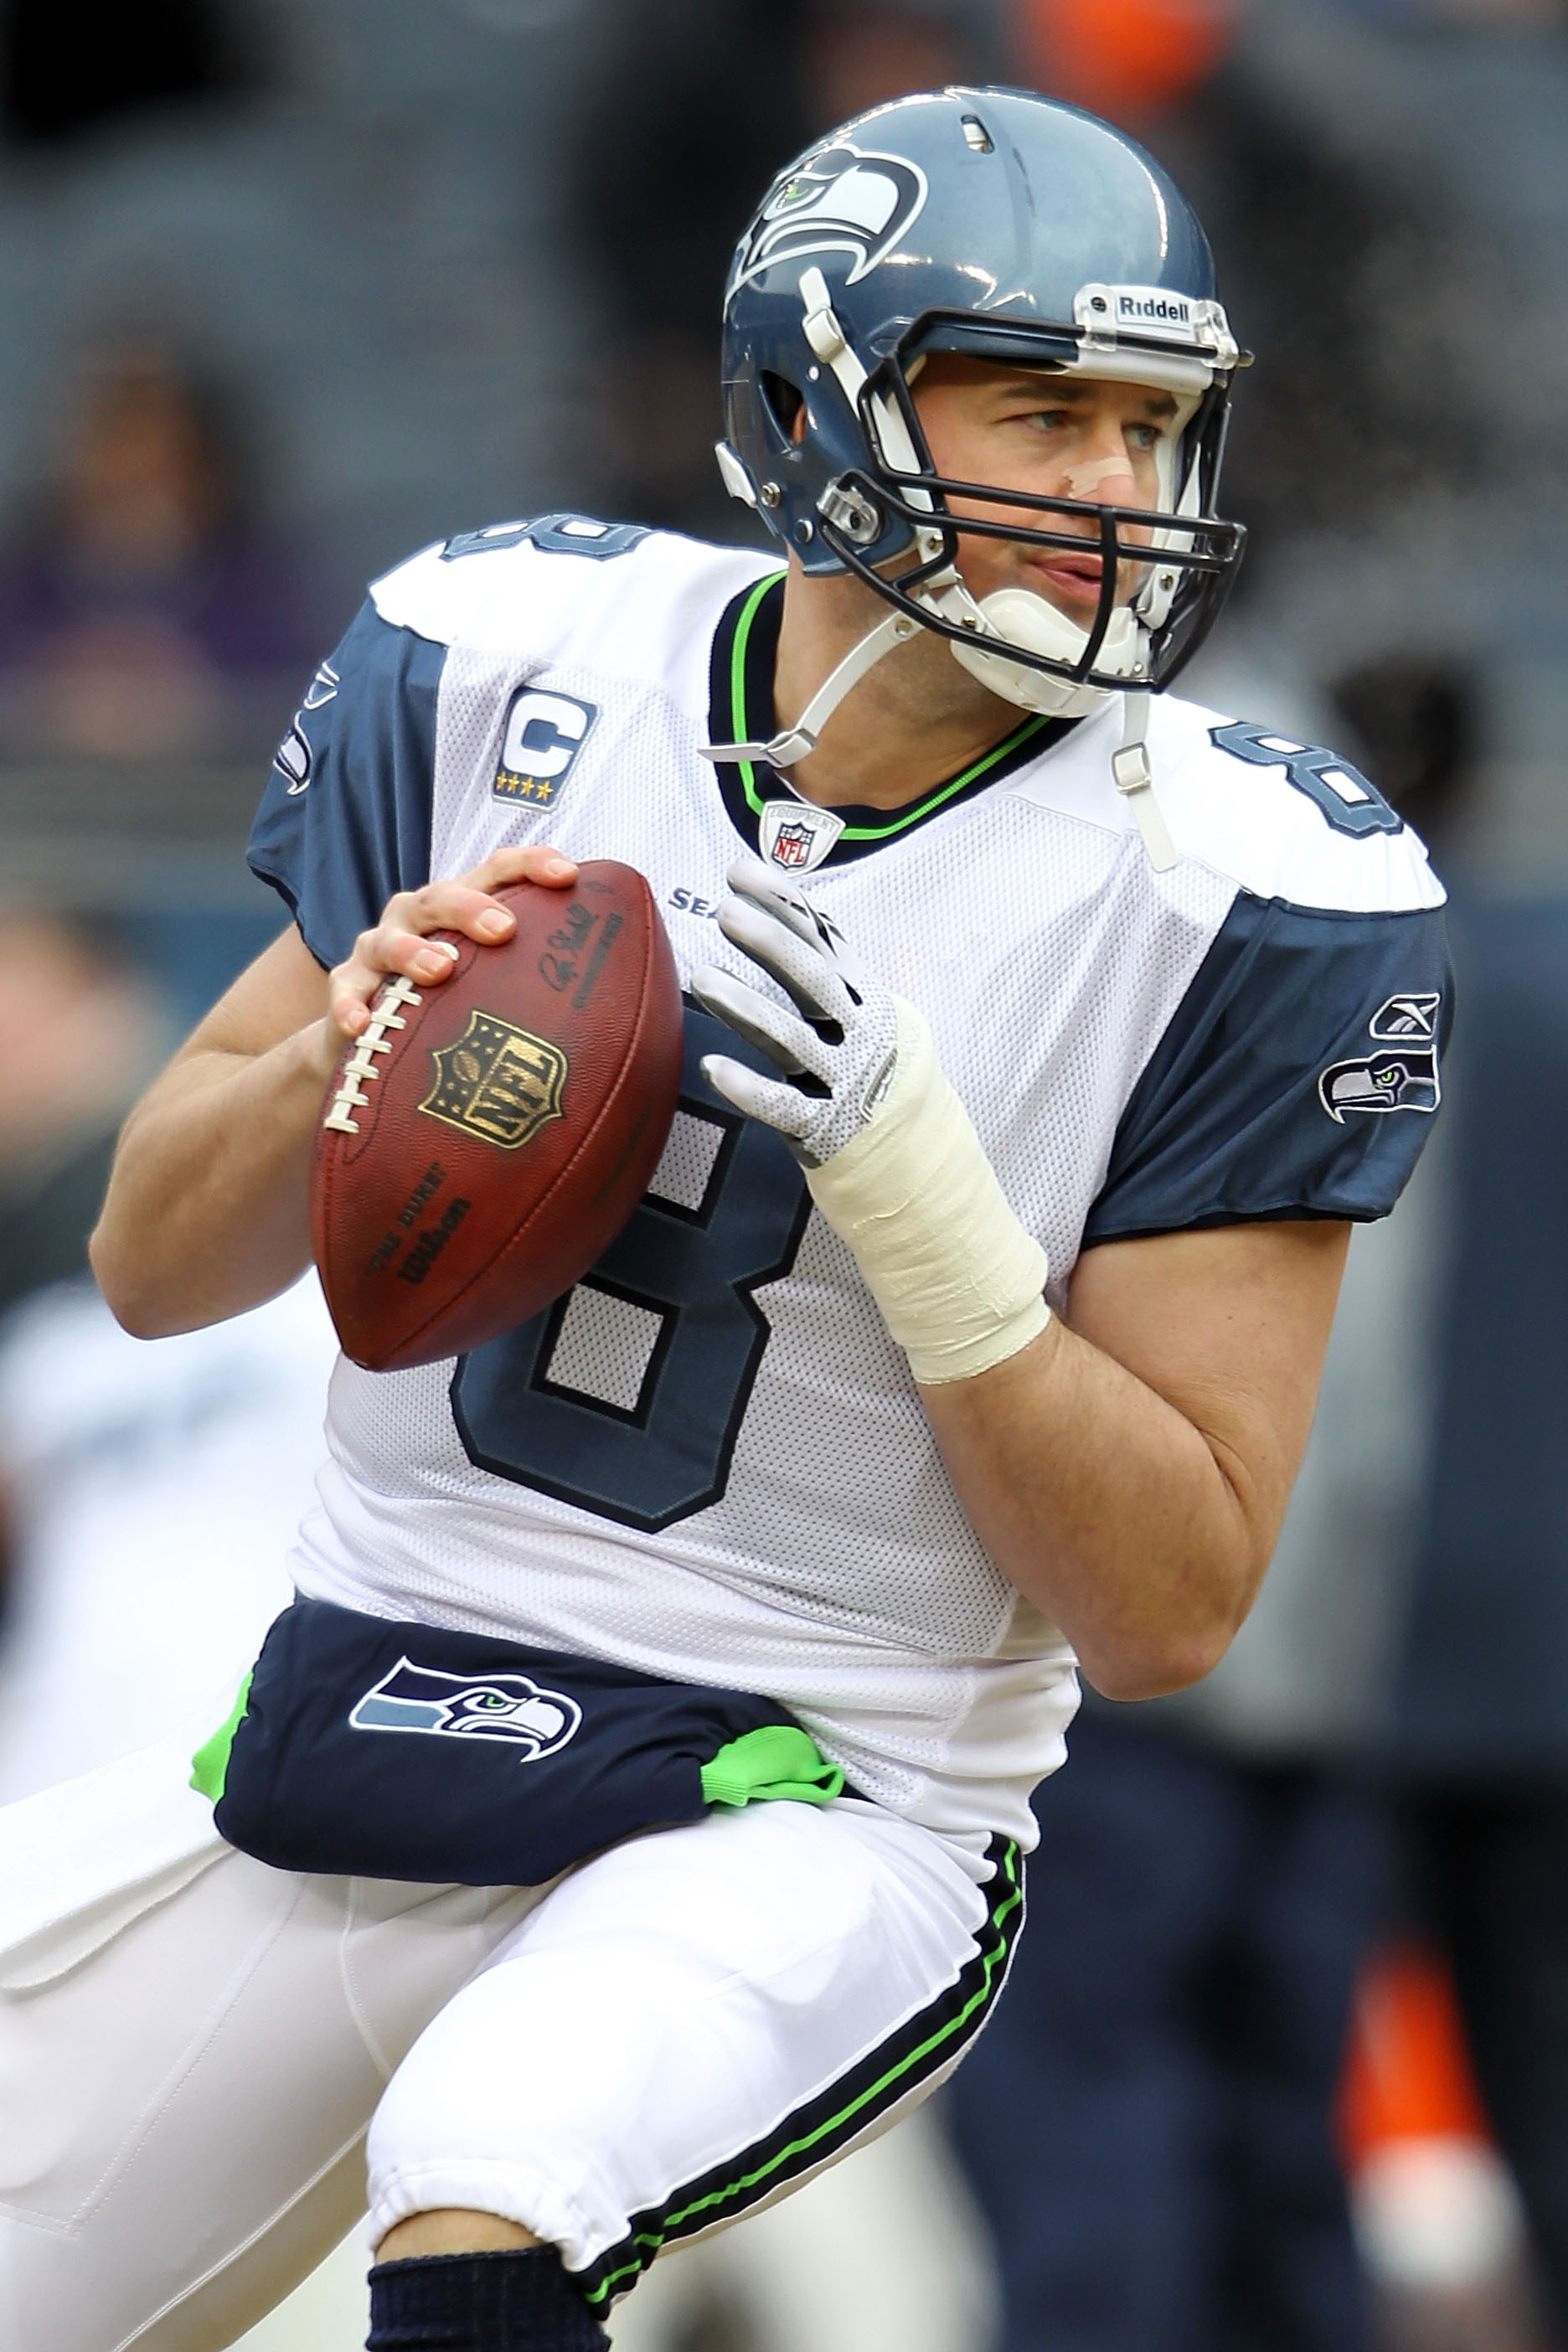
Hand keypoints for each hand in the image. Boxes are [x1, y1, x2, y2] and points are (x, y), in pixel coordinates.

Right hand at [325, 845, 577, 1049]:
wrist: (373, 1040)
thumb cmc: (450, 1003)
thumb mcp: (493, 983)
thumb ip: (537, 981)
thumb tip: (623, 1009)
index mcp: (461, 907)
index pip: (499, 871)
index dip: (532, 865)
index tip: (568, 876)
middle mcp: (419, 918)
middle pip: (442, 896)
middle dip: (472, 907)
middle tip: (505, 930)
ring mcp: (378, 949)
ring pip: (389, 939)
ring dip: (412, 952)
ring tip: (439, 971)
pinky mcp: (348, 986)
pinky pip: (345, 991)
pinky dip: (351, 1005)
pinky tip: (360, 1025)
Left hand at [693, 856, 1048, 1385]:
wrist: (929, 1182)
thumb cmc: (885, 1098)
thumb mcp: (871, 1031)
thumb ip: (834, 985)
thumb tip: (795, 923)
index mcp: (871, 1004)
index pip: (825, 940)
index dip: (783, 903)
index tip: (738, 871)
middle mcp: (863, 1037)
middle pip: (812, 978)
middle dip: (768, 941)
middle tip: (724, 911)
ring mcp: (848, 1084)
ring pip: (791, 1036)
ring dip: (743, 1005)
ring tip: (699, 979)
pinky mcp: (829, 1132)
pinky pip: (784, 1107)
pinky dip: (749, 1088)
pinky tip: (713, 1069)